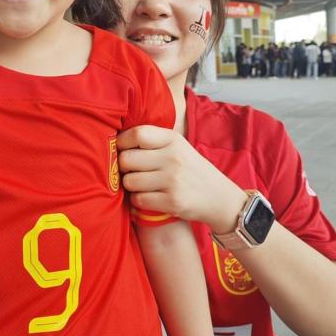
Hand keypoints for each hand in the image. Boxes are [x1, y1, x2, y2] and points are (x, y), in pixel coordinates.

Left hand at [117, 126, 246, 232]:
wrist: (220, 198)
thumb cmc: (191, 170)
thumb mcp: (178, 147)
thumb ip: (153, 142)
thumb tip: (115, 141)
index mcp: (173, 140)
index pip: (137, 134)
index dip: (122, 142)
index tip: (121, 149)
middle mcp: (173, 157)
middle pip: (127, 159)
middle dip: (123, 167)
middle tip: (131, 171)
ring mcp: (173, 180)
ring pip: (129, 181)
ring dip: (131, 186)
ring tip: (142, 186)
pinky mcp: (173, 202)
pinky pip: (138, 200)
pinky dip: (138, 201)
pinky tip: (148, 198)